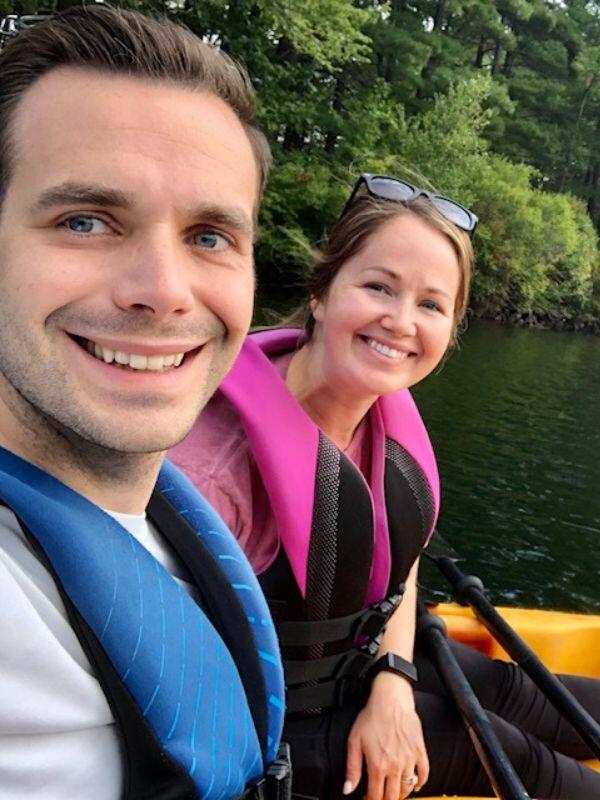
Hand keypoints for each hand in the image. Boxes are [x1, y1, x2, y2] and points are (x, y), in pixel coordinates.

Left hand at [343, 672, 428, 799]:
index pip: (376, 796)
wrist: (391, 699)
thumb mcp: (354, 741)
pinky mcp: (420, 751)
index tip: (368, 799)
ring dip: (400, 794)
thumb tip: (347, 788)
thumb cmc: (372, 716)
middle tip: (380, 796)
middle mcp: (395, 766)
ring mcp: (410, 759)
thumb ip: (352, 768)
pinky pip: (424, 774)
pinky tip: (416, 785)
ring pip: (408, 789)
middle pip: (393, 796)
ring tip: (394, 792)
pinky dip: (421, 783)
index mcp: (378, 766)